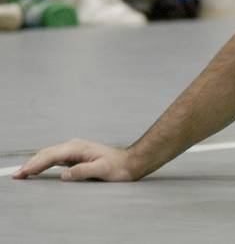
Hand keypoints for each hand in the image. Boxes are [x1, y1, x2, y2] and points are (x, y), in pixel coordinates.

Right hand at [13, 139, 138, 181]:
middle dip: (31, 163)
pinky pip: (55, 158)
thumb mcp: (102, 170)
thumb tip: (64, 174)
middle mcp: (75, 146)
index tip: (24, 172)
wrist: (130, 162)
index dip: (36, 165)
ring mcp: (75, 150)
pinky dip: (44, 163)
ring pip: (50, 155)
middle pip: (47, 153)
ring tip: (23, 173)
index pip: (52, 156)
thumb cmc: (118, 167)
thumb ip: (82, 171)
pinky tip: (38, 169)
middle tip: (17, 175)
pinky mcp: (76, 155)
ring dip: (36, 163)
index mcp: (78, 148)